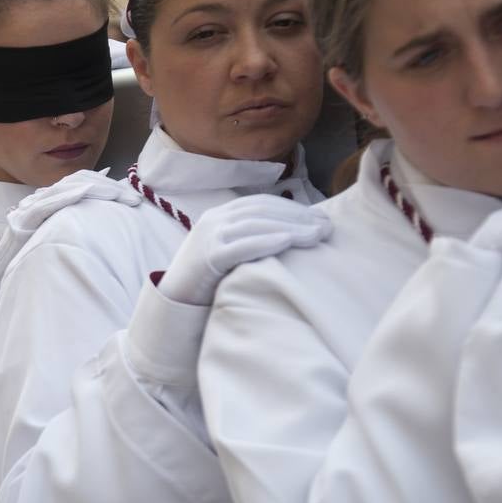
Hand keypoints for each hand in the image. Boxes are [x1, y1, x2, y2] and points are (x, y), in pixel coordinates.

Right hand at [0, 170, 138, 305]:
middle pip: (76, 183)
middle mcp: (38, 203)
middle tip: (131, 195)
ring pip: (64, 189)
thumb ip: (73, 233)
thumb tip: (104, 232)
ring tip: (117, 192)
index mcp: (48, 207)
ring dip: (94, 188)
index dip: (105, 186)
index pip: (80, 187)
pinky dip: (67, 195)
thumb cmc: (26, 266)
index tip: (129, 194)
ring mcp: (29, 209)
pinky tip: (85, 191)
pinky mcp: (22, 221)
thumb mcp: (55, 245)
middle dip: (106, 187)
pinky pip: (46, 203)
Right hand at [155, 194, 330, 306]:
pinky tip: (288, 242)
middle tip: (326, 227)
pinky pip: (242, 245)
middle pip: (262, 210)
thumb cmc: (208, 278)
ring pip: (256, 224)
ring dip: (290, 228)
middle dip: (298, 216)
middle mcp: (214, 219)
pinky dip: (267, 241)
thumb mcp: (228, 250)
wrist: (174, 299)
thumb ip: (249, 238)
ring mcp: (210, 236)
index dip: (293, 208)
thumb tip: (290, 234)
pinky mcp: (208, 256)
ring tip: (317, 236)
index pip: (262, 203)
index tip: (321, 218)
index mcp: (220, 214)